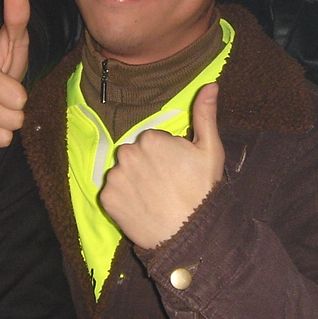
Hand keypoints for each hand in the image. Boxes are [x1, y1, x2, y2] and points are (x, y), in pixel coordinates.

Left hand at [99, 83, 223, 249]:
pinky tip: (142, 207)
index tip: (177, 170)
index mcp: (150, 138)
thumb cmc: (203, 191)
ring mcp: (115, 178)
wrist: (190, 234)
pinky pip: (112, 192)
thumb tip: (210, 83)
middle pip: (134, 154)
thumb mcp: (210, 150)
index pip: (152, 140)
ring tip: (155, 198)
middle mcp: (127, 154)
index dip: (166, 155)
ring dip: (134, 181)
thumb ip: (205, 114)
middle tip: (166, 184)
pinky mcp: (107, 199)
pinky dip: (123, 199)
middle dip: (146, 165)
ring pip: (122, 172)